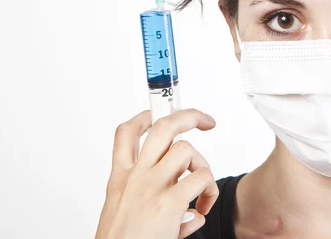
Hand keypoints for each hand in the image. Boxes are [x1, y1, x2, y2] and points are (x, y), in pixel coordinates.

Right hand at [95, 109, 218, 238]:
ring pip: (187, 150)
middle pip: (163, 128)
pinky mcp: (168, 203)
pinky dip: (210, 193)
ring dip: (203, 166)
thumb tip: (191, 215)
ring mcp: (151, 188)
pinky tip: (203, 209)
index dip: (144, 118)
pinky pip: (201, 180)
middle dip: (189, 116)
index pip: (126, 134)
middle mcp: (135, 177)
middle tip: (206, 121)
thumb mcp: (124, 216)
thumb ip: (154, 205)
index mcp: (120, 180)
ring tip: (202, 189)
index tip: (157, 114)